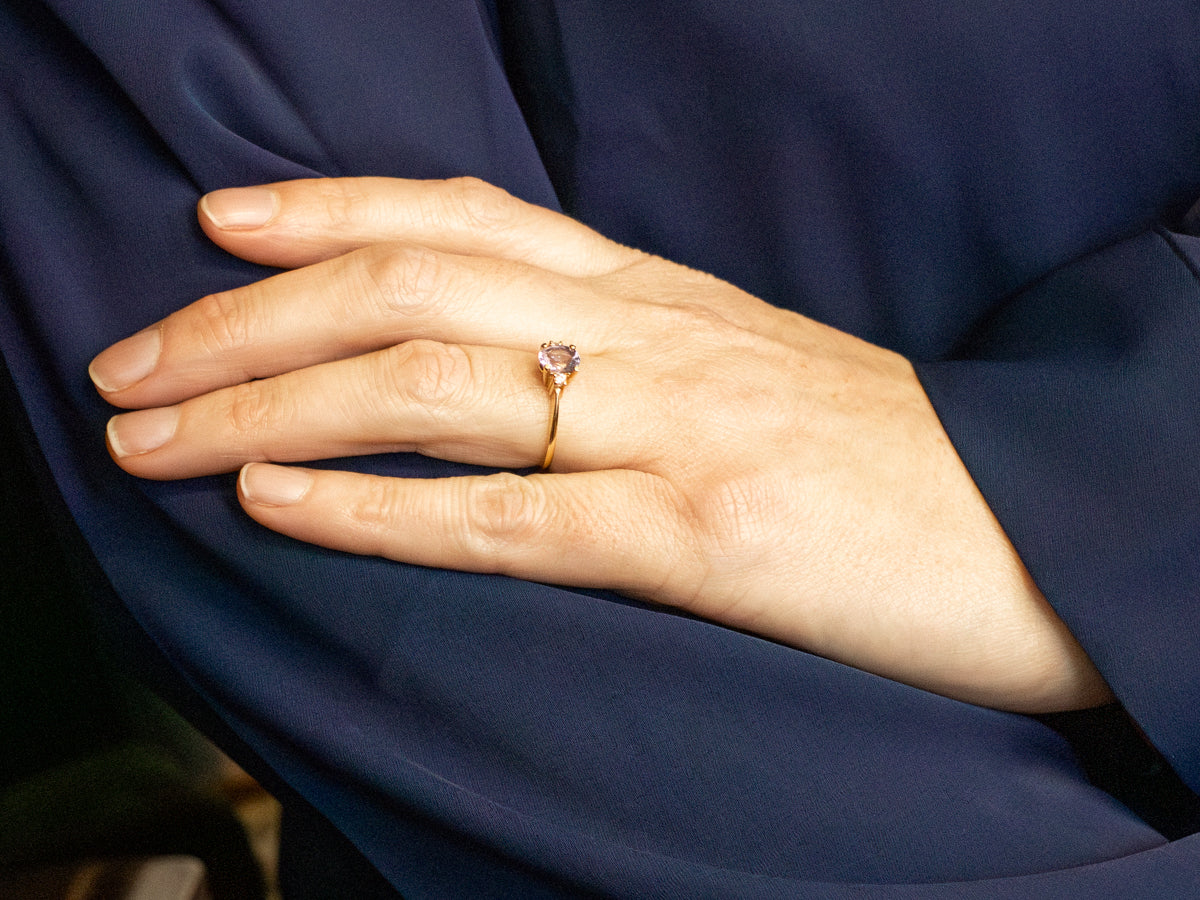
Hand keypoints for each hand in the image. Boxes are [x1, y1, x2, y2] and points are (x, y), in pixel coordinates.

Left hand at [90, 176, 1111, 712]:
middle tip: (130, 360)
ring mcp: (675, 432)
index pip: (466, 214)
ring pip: (431, 387)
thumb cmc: (891, 463)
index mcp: (664, 296)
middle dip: (246, 319)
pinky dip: (375, 509)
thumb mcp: (751, 374)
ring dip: (269, 407)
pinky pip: (507, 519)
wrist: (1037, 536)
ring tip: (151, 437)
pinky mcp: (702, 540)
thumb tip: (518, 368)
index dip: (328, 206)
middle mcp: (655, 339)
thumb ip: (636, 354)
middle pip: (411, 287)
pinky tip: (274, 505)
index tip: (219, 224)